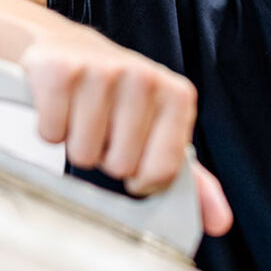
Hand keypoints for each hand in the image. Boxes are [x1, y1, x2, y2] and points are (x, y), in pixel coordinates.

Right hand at [20, 25, 232, 236]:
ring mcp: (101, 72)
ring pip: (82, 155)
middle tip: (104, 129)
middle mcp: (144, 78)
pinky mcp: (60, 72)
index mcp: (177, 96)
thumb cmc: (118, 98)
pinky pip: (51, 135)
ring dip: (77, 143)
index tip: (133, 157)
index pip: (162, 172)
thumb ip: (192, 180)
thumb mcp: (160, 132)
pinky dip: (50, 130)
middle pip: (120, 166)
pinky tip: (61, 107)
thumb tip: (219, 222)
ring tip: (82, 117)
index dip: (141, 178)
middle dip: (105, 157)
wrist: (68, 47)